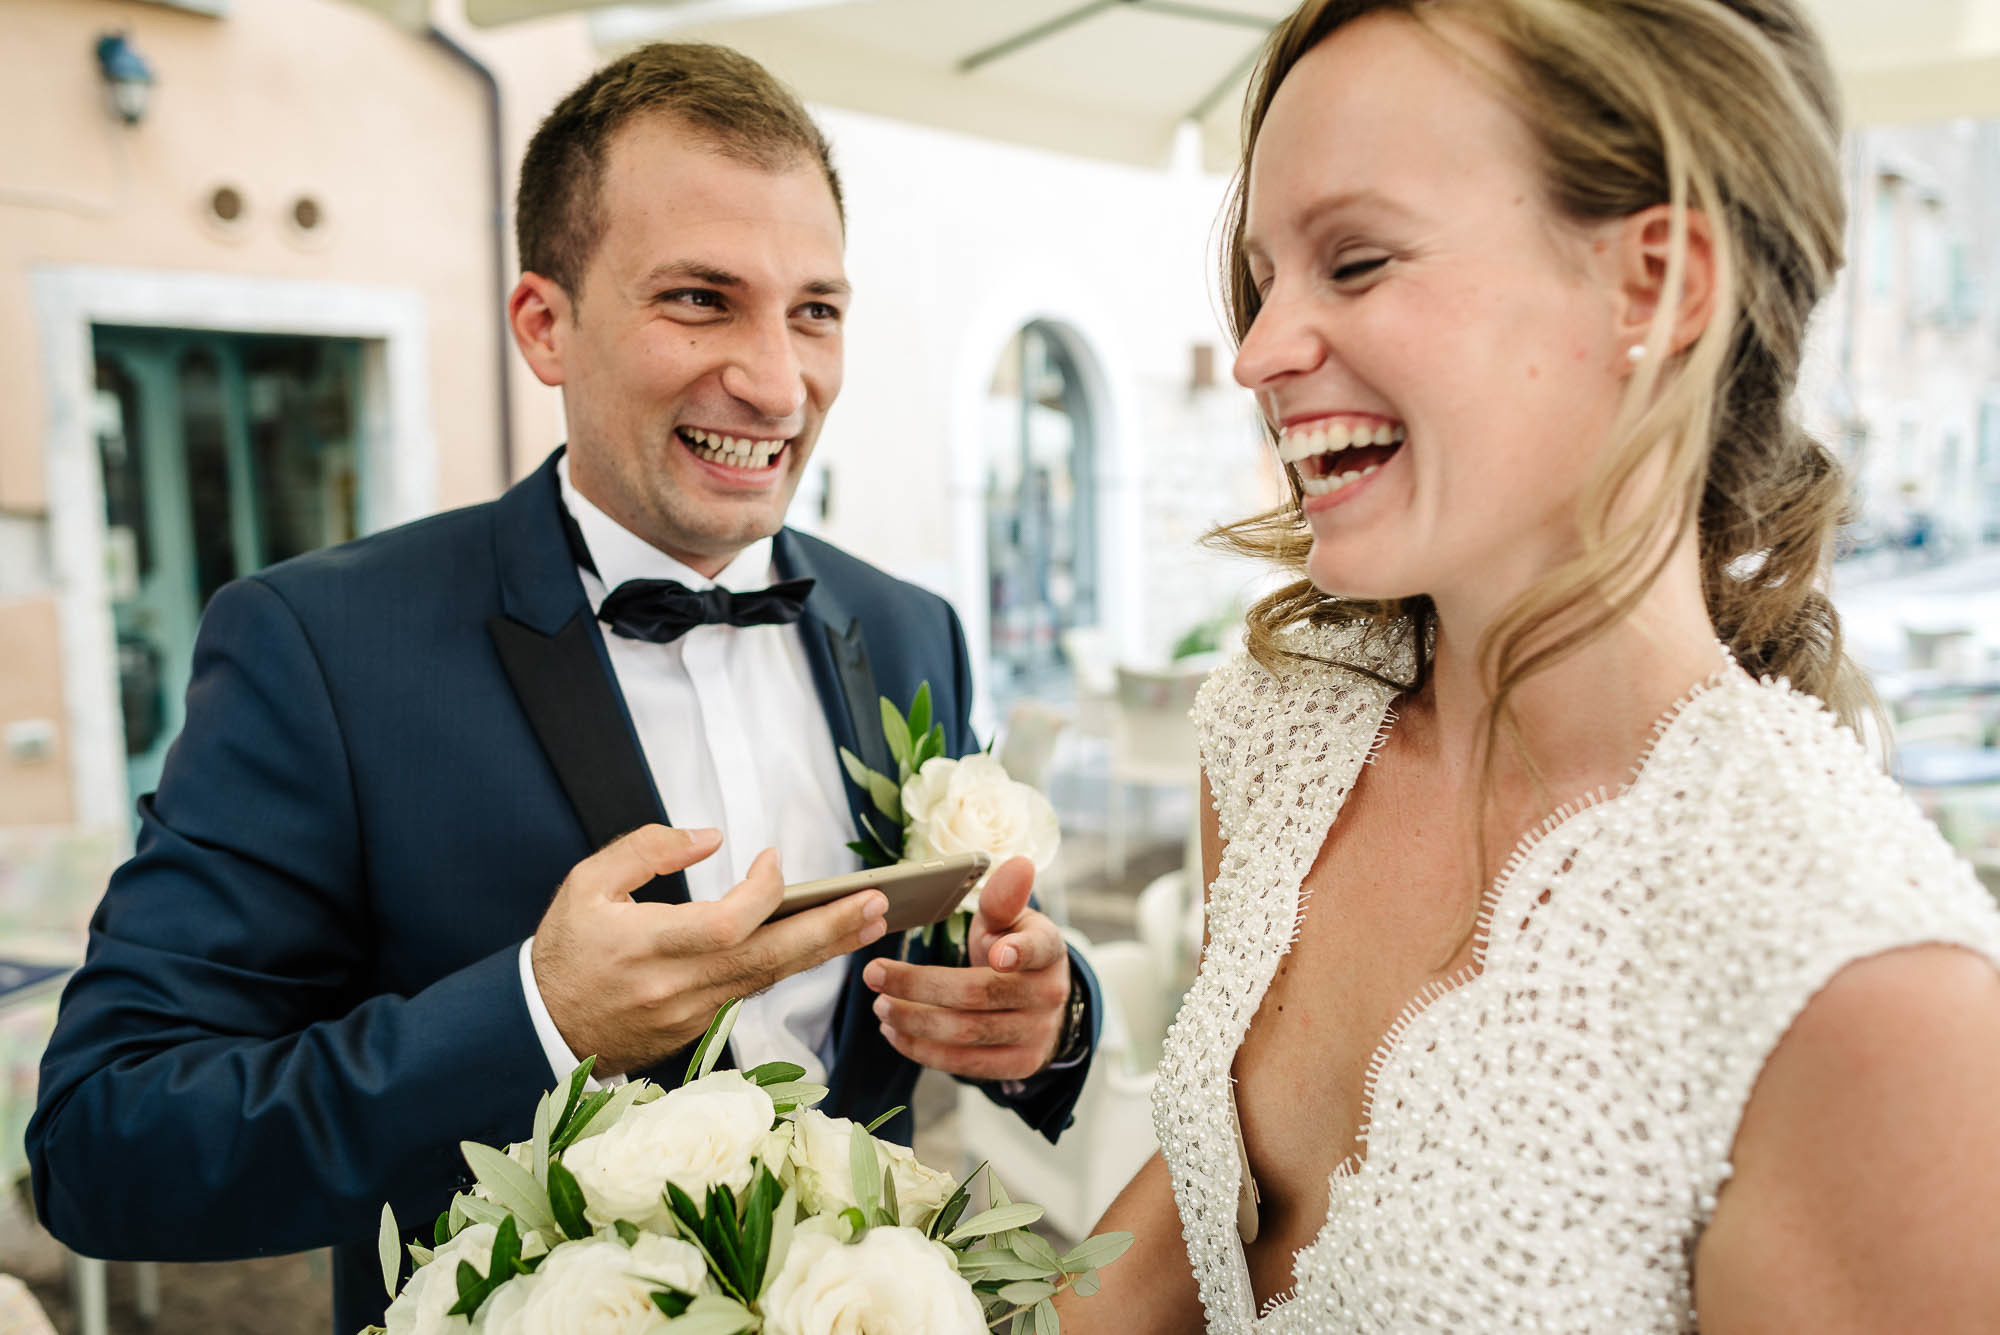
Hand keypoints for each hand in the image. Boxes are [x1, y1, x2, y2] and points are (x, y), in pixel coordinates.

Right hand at [532, 825, 888, 1076]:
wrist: (540, 1027)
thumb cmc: (565, 950)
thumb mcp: (587, 884)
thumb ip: (647, 850)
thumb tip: (710, 835)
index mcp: (647, 946)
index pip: (727, 924)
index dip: (763, 892)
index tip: (775, 861)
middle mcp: (677, 986)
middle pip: (768, 959)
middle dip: (828, 931)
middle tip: (877, 904)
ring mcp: (691, 1015)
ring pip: (768, 980)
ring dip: (822, 950)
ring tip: (870, 920)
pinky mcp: (697, 1030)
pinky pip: (751, 992)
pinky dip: (787, 966)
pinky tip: (821, 943)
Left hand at [862, 856, 1070, 1080]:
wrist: (1038, 1003)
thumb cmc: (1012, 949)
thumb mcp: (1009, 920)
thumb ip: (1003, 898)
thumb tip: (1018, 864)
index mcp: (1048, 949)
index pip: (1038, 947)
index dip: (1020, 951)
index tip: (996, 953)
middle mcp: (1048, 993)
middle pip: (980, 993)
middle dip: (921, 986)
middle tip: (875, 975)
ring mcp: (1036, 1034)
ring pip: (968, 1033)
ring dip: (915, 1021)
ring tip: (880, 1006)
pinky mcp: (1018, 1065)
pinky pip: (966, 1064)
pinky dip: (924, 1050)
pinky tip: (895, 1032)